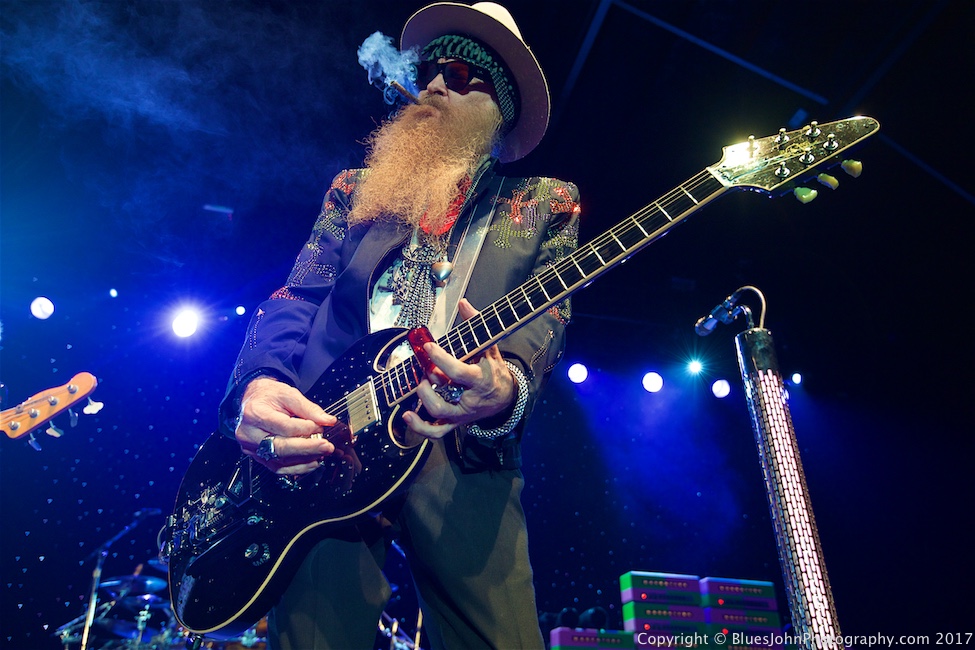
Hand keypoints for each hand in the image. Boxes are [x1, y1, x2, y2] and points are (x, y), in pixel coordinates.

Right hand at [236, 377, 336, 474]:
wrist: (253, 400)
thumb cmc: (269, 396)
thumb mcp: (289, 394)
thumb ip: (309, 408)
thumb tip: (327, 420)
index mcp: (256, 413)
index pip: (285, 427)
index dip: (306, 429)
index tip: (320, 427)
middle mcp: (249, 433)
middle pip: (281, 447)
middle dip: (308, 448)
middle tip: (327, 447)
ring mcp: (251, 447)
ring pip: (280, 460)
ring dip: (305, 460)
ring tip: (322, 454)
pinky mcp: (257, 457)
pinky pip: (277, 468)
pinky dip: (296, 468)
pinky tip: (311, 463)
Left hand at [402, 299, 515, 438]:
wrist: (505, 399)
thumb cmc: (494, 371)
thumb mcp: (491, 348)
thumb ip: (477, 326)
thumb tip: (464, 303)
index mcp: (481, 379)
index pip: (458, 372)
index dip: (441, 359)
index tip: (427, 346)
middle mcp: (470, 399)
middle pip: (446, 399)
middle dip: (430, 383)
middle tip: (423, 369)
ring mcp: (461, 413)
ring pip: (440, 415)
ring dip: (424, 400)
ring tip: (420, 384)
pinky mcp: (455, 422)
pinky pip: (436, 432)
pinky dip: (420, 428)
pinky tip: (408, 415)